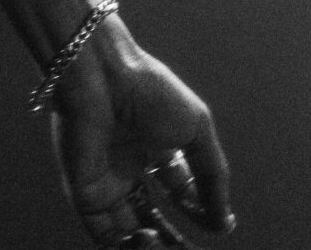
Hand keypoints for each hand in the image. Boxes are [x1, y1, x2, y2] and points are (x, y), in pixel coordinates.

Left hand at [48, 19, 233, 246]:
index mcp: (155, 146)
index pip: (179, 191)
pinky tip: (150, 239)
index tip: (218, 223)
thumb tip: (225, 222)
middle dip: (174, 240)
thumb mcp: (196, 129)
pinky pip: (105, 235)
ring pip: (130, 232)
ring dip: (154, 248)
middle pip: (154, 217)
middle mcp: (130, 166)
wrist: (103, 77)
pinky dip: (128, 248)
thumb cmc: (149, 92)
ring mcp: (106, 181)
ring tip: (170, 247)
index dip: (199, 209)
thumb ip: (212, 175)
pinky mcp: (86, 194)